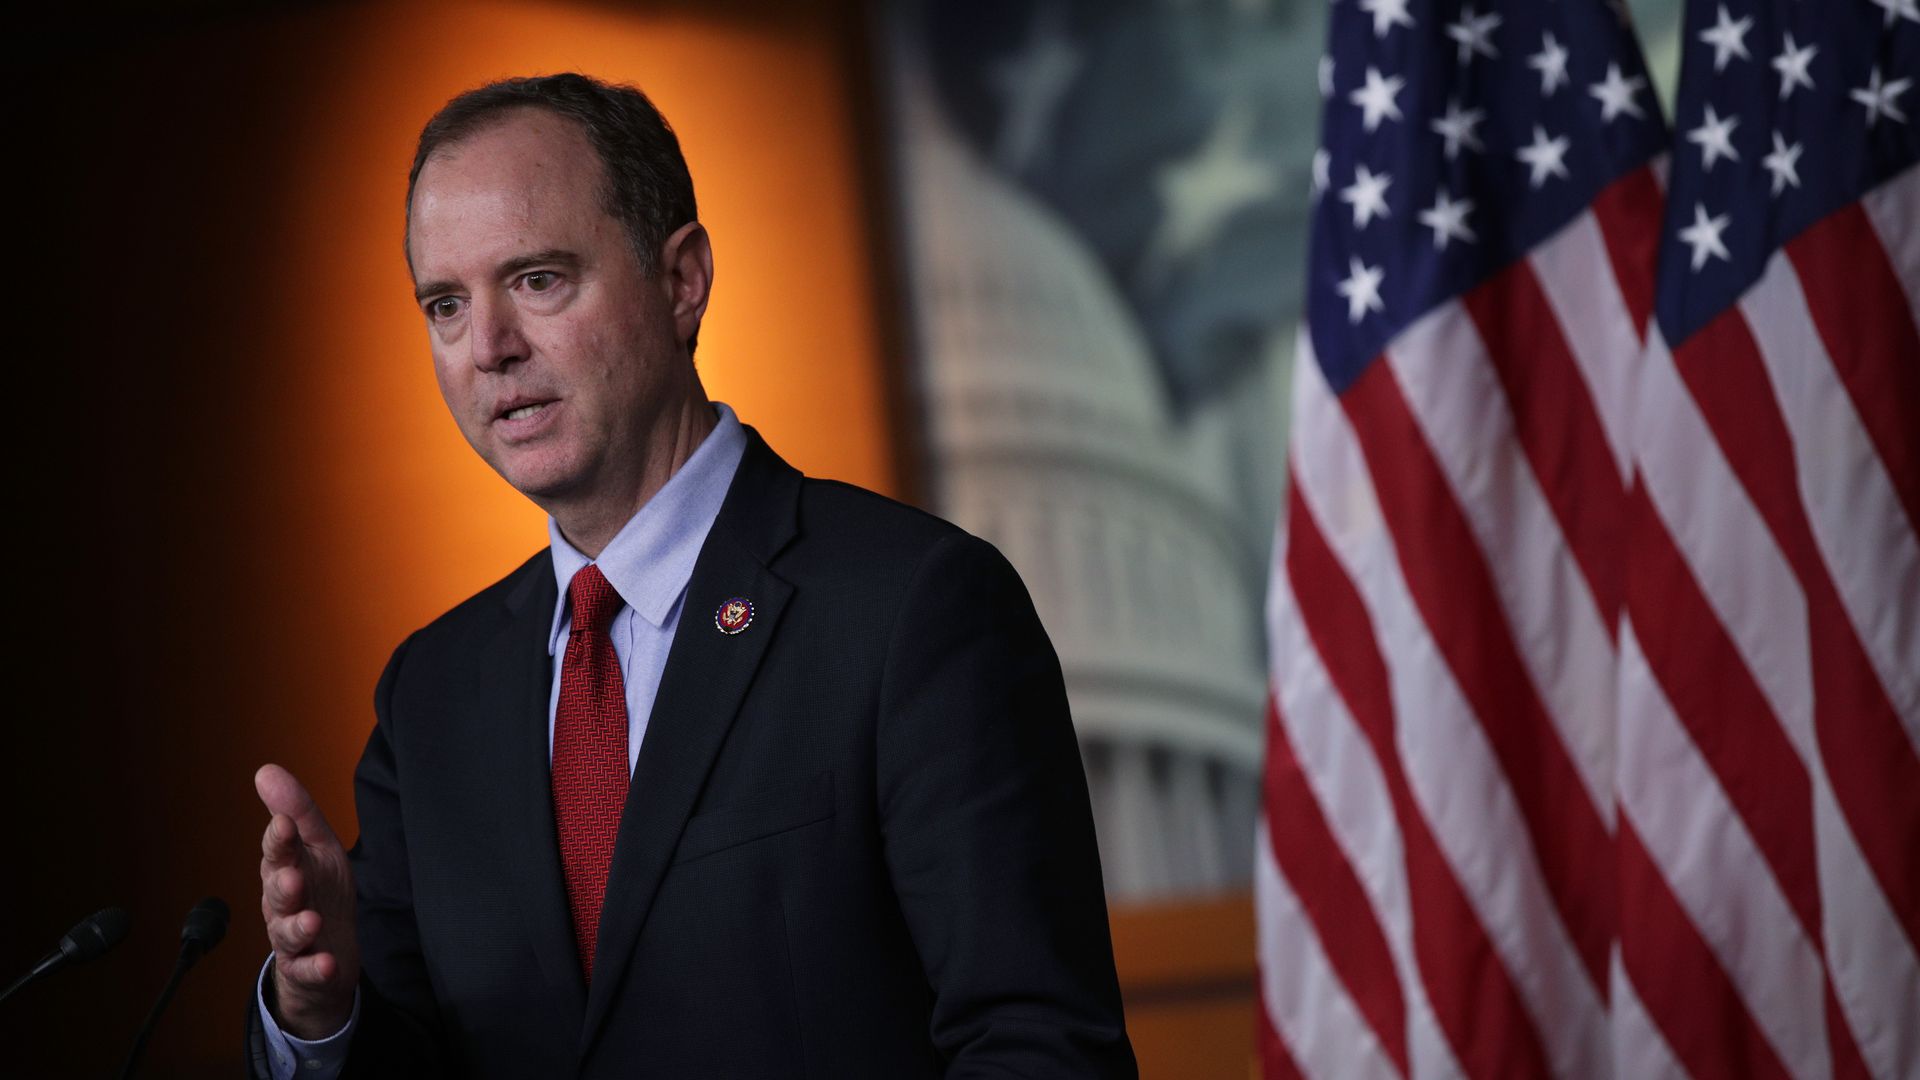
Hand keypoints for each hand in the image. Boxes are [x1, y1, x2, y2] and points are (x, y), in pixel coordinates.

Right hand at [256, 764, 359, 1039]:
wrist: (326, 952)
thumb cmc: (320, 891)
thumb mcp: (316, 847)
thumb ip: (296, 812)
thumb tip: (265, 770)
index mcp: (285, 869)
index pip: (279, 851)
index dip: (280, 839)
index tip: (284, 824)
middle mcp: (283, 903)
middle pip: (279, 892)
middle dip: (283, 884)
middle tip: (293, 877)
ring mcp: (293, 937)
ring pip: (288, 932)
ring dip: (298, 927)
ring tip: (311, 921)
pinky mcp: (307, 968)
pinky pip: (308, 970)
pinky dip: (316, 968)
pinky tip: (326, 963)